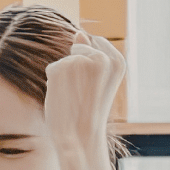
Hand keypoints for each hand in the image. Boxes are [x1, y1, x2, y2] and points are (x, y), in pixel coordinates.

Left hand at [43, 32, 124, 152]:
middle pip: (78, 50)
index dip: (90, 68)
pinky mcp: (60, 67)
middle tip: (84, 95)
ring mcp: (80, 60)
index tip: (94, 87)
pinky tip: (64, 97)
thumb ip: (91, 55)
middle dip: (75, 70)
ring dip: (64, 78)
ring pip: (64, 61)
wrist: (81, 137)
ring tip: (74, 98)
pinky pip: (51, 68)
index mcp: (118, 60)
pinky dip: (53, 83)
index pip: (96, 44)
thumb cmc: (90, 112)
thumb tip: (79, 32)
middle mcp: (101, 57)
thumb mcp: (98, 80)